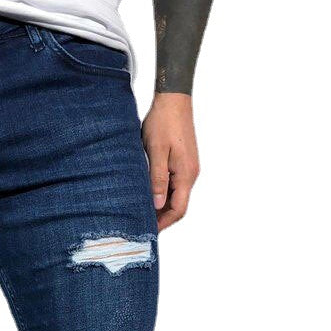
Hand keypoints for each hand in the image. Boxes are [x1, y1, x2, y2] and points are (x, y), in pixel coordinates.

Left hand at [142, 93, 199, 230]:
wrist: (173, 99)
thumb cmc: (163, 122)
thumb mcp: (156, 152)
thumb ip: (157, 179)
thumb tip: (158, 204)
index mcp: (186, 174)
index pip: (179, 209)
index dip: (163, 223)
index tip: (147, 231)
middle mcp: (190, 174)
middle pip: (178, 205)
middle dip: (161, 218)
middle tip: (140, 225)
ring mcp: (187, 168)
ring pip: (175, 196)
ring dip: (160, 206)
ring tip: (141, 212)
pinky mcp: (182, 162)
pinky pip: (174, 184)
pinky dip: (162, 193)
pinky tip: (147, 194)